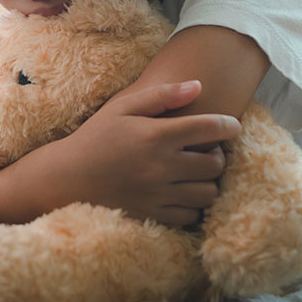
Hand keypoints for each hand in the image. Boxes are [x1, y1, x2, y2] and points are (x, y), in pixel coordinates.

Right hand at [55, 80, 238, 227]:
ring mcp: (158, 194)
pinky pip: (191, 216)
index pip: (209, 129)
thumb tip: (198, 85)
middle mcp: (161, 166)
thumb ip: (162, 95)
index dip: (229, 126)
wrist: (68, 177)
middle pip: (215, 164)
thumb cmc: (97, 136)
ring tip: (197, 172)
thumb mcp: (124, 107)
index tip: (233, 126)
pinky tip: (183, 192)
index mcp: (156, 135)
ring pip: (208, 193)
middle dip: (219, 155)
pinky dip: (194, 205)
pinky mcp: (153, 214)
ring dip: (209, 181)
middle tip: (209, 149)